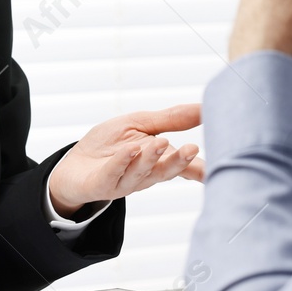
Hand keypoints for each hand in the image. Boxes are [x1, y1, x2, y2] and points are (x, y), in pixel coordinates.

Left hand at [46, 104, 203, 216]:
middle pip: (166, 171)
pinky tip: (131, 149)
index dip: (199, 167)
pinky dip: (123, 161)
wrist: (73, 166)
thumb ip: (171, 119)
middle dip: (180, 161)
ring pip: (142, 172)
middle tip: (193, 149)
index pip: (184, 167)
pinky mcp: (102, 183)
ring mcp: (124, 181)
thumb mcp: (141, 124)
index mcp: (158, 161)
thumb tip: (205, 106)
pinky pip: (114, 172)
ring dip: (152, 158)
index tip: (218, 166)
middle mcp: (145, 175)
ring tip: (161, 142)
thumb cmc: (110, 145)